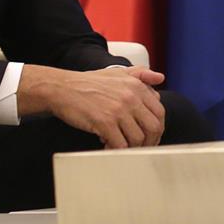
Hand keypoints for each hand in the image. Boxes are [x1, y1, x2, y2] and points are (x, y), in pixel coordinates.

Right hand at [17, 64, 165, 148]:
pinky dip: (116, 150)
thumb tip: (160, 78)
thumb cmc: (89, 83)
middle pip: (153, 128)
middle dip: (149, 142)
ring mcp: (118, 111)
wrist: (62, 88)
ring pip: (138, 139)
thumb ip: (141, 74)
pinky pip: (120, 145)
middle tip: (140, 148)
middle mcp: (131, 98)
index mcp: (137, 86)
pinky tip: (107, 146)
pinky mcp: (105, 123)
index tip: (151, 136)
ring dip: (131, 148)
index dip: (157, 128)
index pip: (159, 112)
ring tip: (120, 146)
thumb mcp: (118, 72)